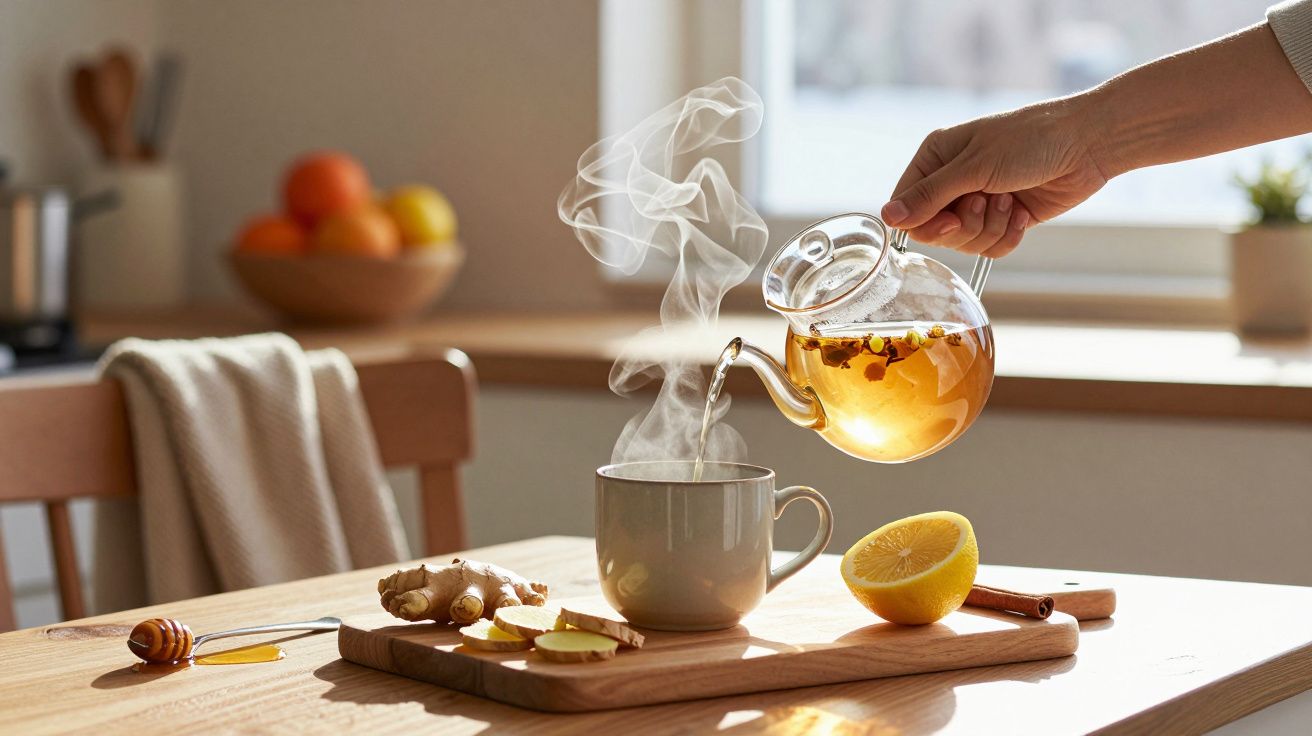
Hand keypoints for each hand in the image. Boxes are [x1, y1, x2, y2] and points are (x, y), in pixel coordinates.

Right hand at [880, 95, 1111, 257]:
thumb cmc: (1030, 140)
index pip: (908, 206)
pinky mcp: (1004, 219)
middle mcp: (953, 181)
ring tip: (1012, 200)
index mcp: (936, 158)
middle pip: (935, 231)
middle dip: (964, 225)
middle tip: (987, 201)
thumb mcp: (975, 167)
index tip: (951, 218)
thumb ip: (929, 195)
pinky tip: (1023, 213)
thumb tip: (888, 217)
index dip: (926, 222)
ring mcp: (978, 201)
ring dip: (990, 228)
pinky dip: (1008, 236)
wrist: (1088, 144)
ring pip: (963, 243)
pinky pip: (989, 248)